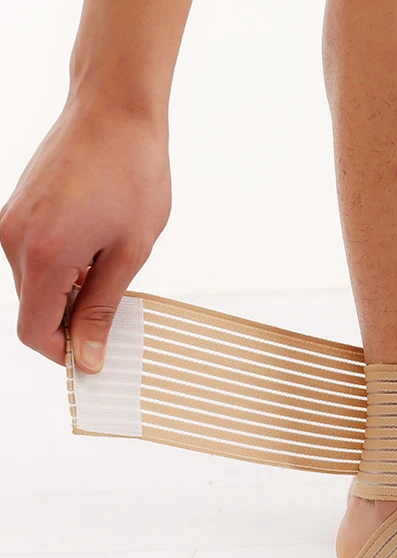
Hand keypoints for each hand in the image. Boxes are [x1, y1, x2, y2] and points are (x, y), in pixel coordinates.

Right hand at [0, 101, 170, 371]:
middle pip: (34, 308)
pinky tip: (98, 245)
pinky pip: (36, 257)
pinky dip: (65, 266)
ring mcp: (11, 220)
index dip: (65, 352)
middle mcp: (13, 239)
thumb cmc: (132, 172)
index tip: (96, 355)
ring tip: (112, 262)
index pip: (35, 332)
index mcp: (41, 255)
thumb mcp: (130, 252)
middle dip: (73, 319)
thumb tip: (86, 357)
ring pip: (36, 283)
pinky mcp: (18, 208)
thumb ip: (101, 309)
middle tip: (118, 304)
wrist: (116, 108)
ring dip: (72, 290)